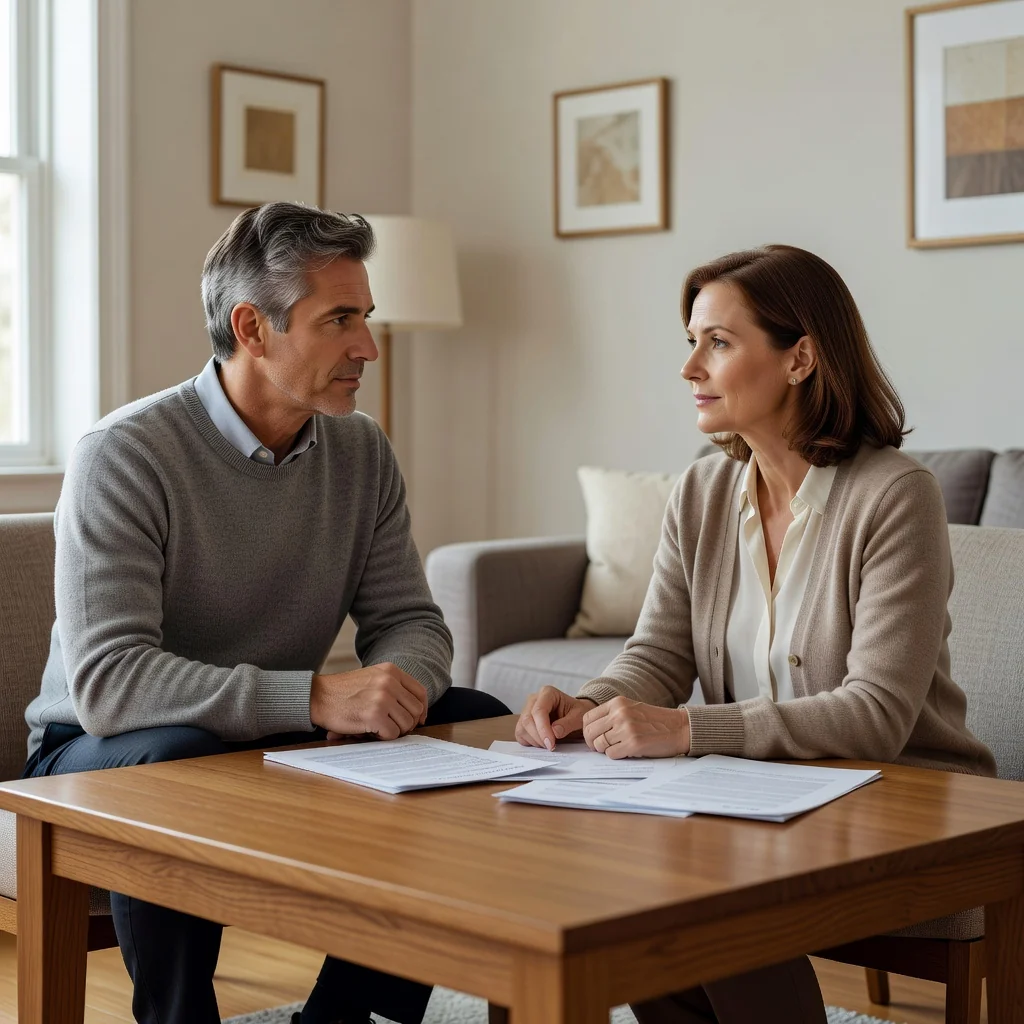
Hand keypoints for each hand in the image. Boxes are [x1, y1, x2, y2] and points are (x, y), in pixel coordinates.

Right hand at [310, 664, 427, 740]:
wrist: (319, 696)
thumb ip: (394, 688)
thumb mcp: (372, 677)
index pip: (420, 692)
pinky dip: (383, 737)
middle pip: (416, 710)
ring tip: (379, 729)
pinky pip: (392, 734)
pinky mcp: (374, 715)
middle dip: (408, 723)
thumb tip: (419, 714)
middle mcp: (389, 682)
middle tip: (393, 728)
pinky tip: (371, 732)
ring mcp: (383, 698)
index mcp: (391, 671)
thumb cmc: (344, 691)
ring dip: (395, 731)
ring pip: (406, 724)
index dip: (421, 709)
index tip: (417, 720)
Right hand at [515, 685, 596, 749]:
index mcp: (548, 693)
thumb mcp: (579, 716)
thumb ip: (569, 723)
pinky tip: (542, 743)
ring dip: (535, 741)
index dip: (543, 729)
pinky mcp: (524, 722)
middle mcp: (534, 700)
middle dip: (539, 737)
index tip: (551, 743)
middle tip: (551, 747)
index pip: (539, 710)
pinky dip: (530, 742)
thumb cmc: (577, 712)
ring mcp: (526, 710)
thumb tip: (555, 732)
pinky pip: (520, 734)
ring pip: (522, 728)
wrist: (575, 714)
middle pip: (527, 719)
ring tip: (549, 744)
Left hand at [582, 696, 689, 758]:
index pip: (588, 718)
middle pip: (590, 732)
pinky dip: (616, 756)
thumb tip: (590, 731)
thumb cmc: (655, 721)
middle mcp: (620, 713)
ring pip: (599, 745)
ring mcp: (626, 728)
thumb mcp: (631, 709)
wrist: (679, 728)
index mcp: (617, 703)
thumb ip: (612, 715)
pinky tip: (627, 752)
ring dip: (606, 750)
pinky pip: (611, 754)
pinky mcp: (634, 743)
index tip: (594, 737)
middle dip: (593, 743)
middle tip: (601, 748)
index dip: (588, 731)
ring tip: (619, 748)